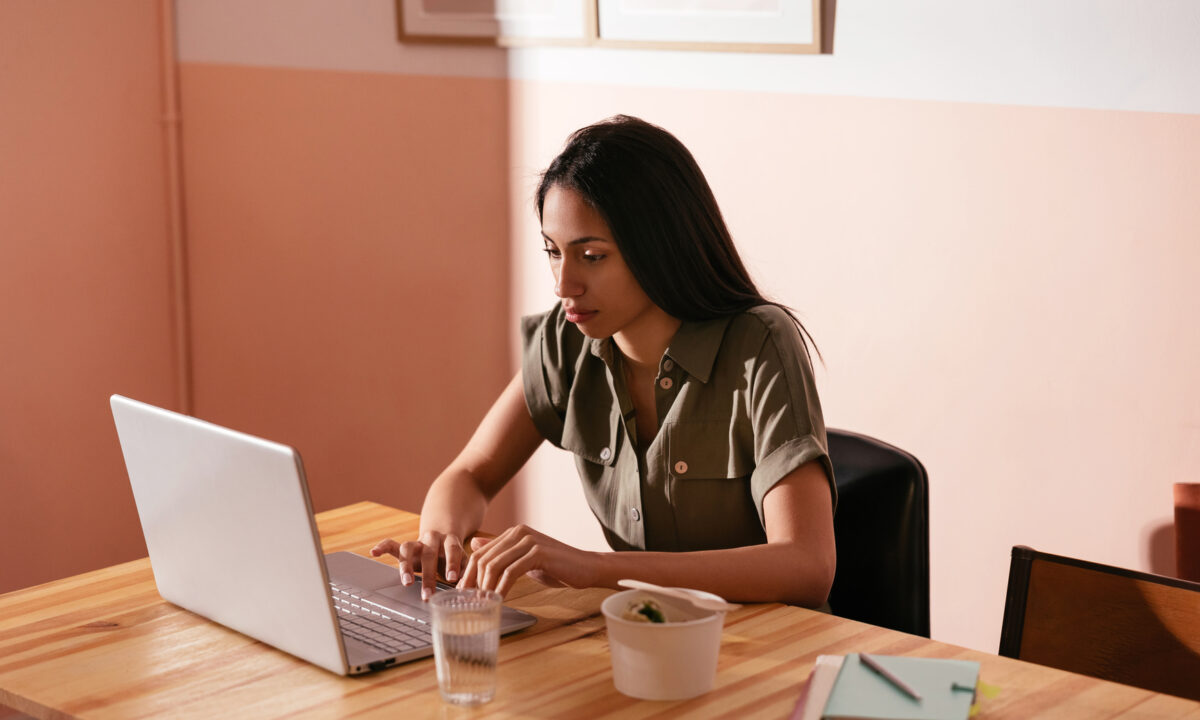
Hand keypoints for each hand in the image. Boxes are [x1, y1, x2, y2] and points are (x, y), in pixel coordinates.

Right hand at [370, 531, 464, 601]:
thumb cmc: (454, 556)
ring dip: (406, 566)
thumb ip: (466, 572)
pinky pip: (391, 544)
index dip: (452, 563)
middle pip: (429, 554)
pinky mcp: (404, 547)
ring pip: (408, 548)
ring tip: (406, 583)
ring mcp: (417, 543)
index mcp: (450, 541)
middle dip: (429, 575)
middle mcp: (432, 539)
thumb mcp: (464, 561)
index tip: (452, 579)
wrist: (443, 538)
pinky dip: (382, 547)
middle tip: (428, 594)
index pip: (452, 550)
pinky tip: (373, 552)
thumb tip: (467, 589)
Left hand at [457, 524, 596, 596]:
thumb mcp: (525, 559)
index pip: (480, 553)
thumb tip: (475, 544)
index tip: (462, 594)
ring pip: (495, 565)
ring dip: (486, 587)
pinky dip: (502, 588)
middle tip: (469, 602)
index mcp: (513, 533)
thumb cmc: (556, 566)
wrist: (585, 568)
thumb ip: (502, 552)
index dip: (468, 574)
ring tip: (483, 604)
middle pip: (484, 558)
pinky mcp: (538, 553)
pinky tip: (500, 600)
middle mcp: (519, 532)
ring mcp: (529, 541)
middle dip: (473, 582)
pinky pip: (512, 572)